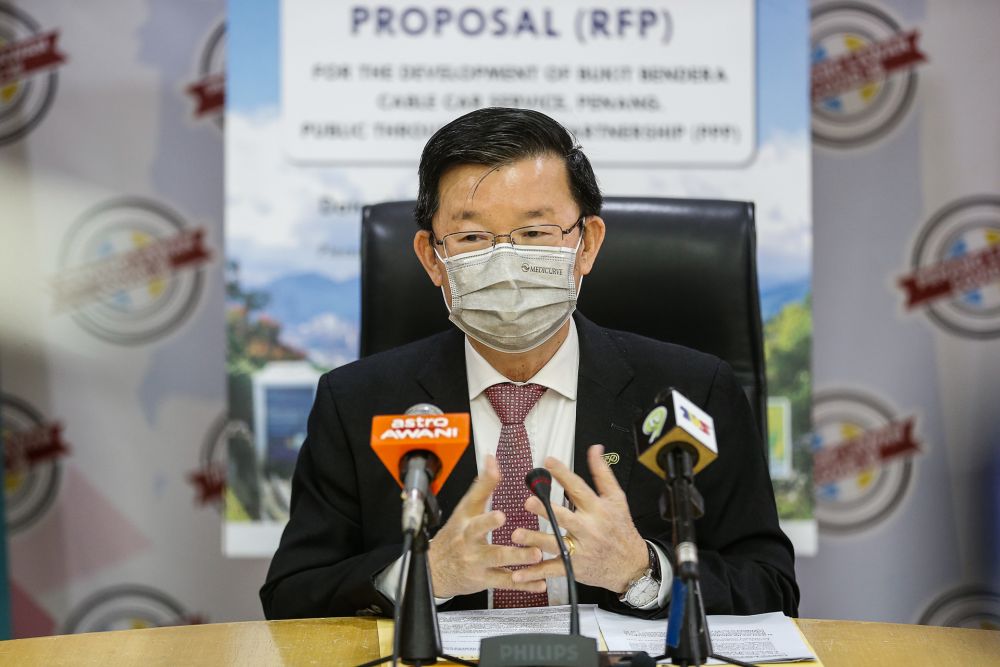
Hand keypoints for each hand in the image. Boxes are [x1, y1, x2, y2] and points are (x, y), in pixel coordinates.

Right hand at [428, 455, 545, 597]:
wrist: (435, 570)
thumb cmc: (454, 536)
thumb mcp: (465, 510)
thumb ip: (483, 486)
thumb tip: (491, 459)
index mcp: (465, 519)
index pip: (472, 499)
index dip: (483, 485)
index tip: (493, 470)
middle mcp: (468, 538)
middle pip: (477, 530)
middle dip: (488, 523)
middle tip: (502, 517)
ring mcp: (475, 560)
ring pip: (496, 558)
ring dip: (517, 557)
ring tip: (535, 554)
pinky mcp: (483, 579)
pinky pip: (505, 582)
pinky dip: (524, 584)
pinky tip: (539, 583)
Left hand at [510, 444, 648, 593]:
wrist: (632, 565)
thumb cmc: (621, 529)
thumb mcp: (616, 499)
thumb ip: (602, 473)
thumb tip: (595, 449)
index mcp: (598, 510)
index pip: (579, 488)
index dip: (563, 474)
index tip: (548, 461)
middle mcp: (589, 529)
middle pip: (566, 518)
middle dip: (547, 510)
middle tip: (529, 501)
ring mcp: (580, 550)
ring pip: (555, 545)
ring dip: (535, 540)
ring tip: (516, 535)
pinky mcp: (574, 568)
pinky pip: (552, 570)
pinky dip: (535, 573)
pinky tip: (518, 574)